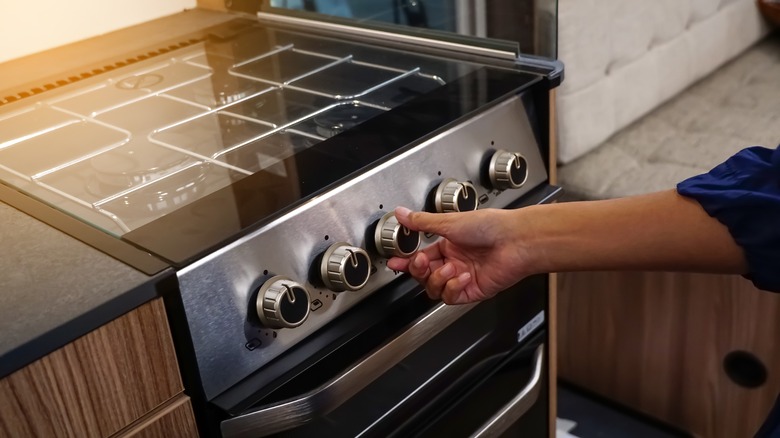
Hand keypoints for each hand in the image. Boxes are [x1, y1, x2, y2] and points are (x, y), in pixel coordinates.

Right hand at [386, 206, 535, 304]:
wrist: (515, 240)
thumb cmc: (489, 226)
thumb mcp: (449, 222)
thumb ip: (421, 222)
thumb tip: (401, 213)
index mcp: (448, 245)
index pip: (420, 257)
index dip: (406, 261)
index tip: (395, 261)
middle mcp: (454, 262)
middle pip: (424, 276)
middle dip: (418, 270)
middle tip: (420, 262)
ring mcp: (463, 277)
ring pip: (435, 289)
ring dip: (438, 279)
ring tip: (450, 268)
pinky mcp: (472, 291)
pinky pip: (451, 297)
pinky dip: (453, 287)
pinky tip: (462, 276)